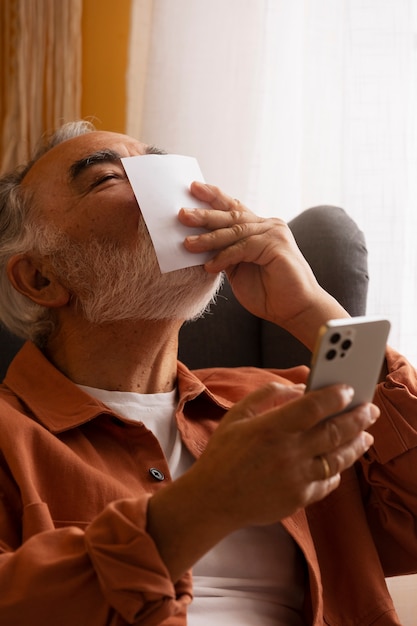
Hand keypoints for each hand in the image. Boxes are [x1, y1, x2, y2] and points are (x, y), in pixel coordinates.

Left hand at [179, 182, 347, 349]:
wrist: (296, 311)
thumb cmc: (269, 293)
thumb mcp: (239, 270)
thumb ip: (225, 254)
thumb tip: (197, 245)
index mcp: (260, 229)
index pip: (234, 209)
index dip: (214, 197)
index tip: (193, 188)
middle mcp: (268, 226)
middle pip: (232, 216)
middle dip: (205, 214)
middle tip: (182, 213)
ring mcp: (274, 233)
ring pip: (235, 231)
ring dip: (209, 238)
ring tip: (187, 244)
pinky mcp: (276, 245)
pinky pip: (243, 247)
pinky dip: (224, 257)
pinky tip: (209, 266)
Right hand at [190, 381, 376, 527]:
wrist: (213, 500)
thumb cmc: (224, 454)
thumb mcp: (237, 415)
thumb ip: (267, 394)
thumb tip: (299, 387)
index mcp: (270, 428)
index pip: (313, 407)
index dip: (335, 396)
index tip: (348, 389)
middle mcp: (287, 453)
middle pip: (334, 432)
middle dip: (357, 418)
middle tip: (370, 409)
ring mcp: (296, 478)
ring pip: (338, 458)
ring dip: (356, 444)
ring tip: (366, 435)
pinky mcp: (299, 499)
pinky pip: (328, 481)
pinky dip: (338, 470)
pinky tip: (341, 461)